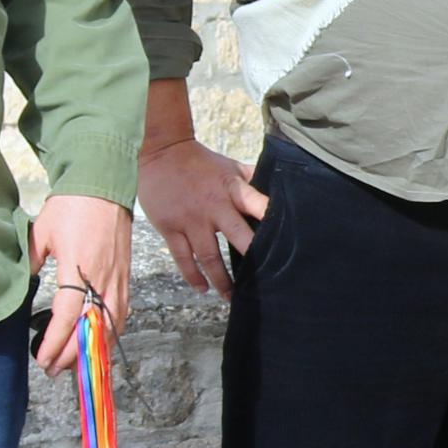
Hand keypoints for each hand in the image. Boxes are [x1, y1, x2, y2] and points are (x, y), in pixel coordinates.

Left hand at [31, 194, 132, 371]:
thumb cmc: (70, 207)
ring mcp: (118, 279)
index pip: (68, 317)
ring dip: (94, 348)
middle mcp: (103, 278)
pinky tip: (100, 342)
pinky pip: (121, 313)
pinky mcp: (126, 276)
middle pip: (92, 328)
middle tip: (54, 369)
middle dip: (73, 354)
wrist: (103, 185)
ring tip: (76, 364)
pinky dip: (111, 333)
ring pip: (111, 325)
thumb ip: (31, 262)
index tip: (43, 359)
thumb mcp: (40, 233)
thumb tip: (24, 284)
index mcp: (79, 268)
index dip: (56, 342)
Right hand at [139, 133, 266, 297]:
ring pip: (209, 256)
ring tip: (232, 296)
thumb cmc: (201, 162)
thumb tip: (281, 188)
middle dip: (251, 260)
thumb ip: (253, 180)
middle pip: (237, 237)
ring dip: (221, 280)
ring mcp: (190, 219)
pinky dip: (193, 276)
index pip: (258, 205)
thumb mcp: (230, 167)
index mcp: (233, 190)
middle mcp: (213, 206)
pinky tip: (202, 288)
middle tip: (262, 283)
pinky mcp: (169, 227)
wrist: (161, 152)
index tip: (286, 243)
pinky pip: (183, 257)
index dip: (272, 221)